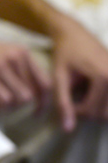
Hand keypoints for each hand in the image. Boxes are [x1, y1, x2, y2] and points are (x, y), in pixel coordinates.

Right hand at [0, 31, 49, 112]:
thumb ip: (16, 66)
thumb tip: (30, 91)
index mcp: (21, 52)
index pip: (44, 82)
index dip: (44, 102)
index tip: (37, 112)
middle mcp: (14, 58)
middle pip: (32, 94)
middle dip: (25, 107)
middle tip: (16, 113)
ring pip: (20, 99)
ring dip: (11, 107)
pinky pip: (3, 100)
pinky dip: (0, 107)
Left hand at [50, 16, 107, 130]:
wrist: (74, 32)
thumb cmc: (64, 53)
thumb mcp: (59, 77)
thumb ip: (63, 102)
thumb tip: (68, 129)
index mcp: (104, 78)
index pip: (92, 111)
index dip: (75, 111)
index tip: (65, 102)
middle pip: (104, 113)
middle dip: (87, 111)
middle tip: (74, 99)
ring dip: (96, 107)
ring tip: (82, 95)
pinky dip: (103, 100)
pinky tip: (93, 92)